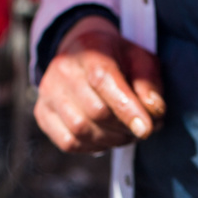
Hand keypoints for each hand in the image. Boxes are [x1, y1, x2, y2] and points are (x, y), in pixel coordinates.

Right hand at [34, 15, 165, 152]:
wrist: (82, 51)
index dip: (127, 109)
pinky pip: (69, 142)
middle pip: (95, 111)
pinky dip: (93, 146)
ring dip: (111, 140)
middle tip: (143, 128)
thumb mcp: (140, 60)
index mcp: (89, 53)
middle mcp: (62, 71)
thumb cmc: (116, 58)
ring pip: (81, 130)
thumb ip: (149, 83)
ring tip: (127, 133)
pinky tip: (106, 138)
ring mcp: (48, 93)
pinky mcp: (43, 113)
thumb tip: (154, 111)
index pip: (104, 82)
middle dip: (125, 127)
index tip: (147, 129)